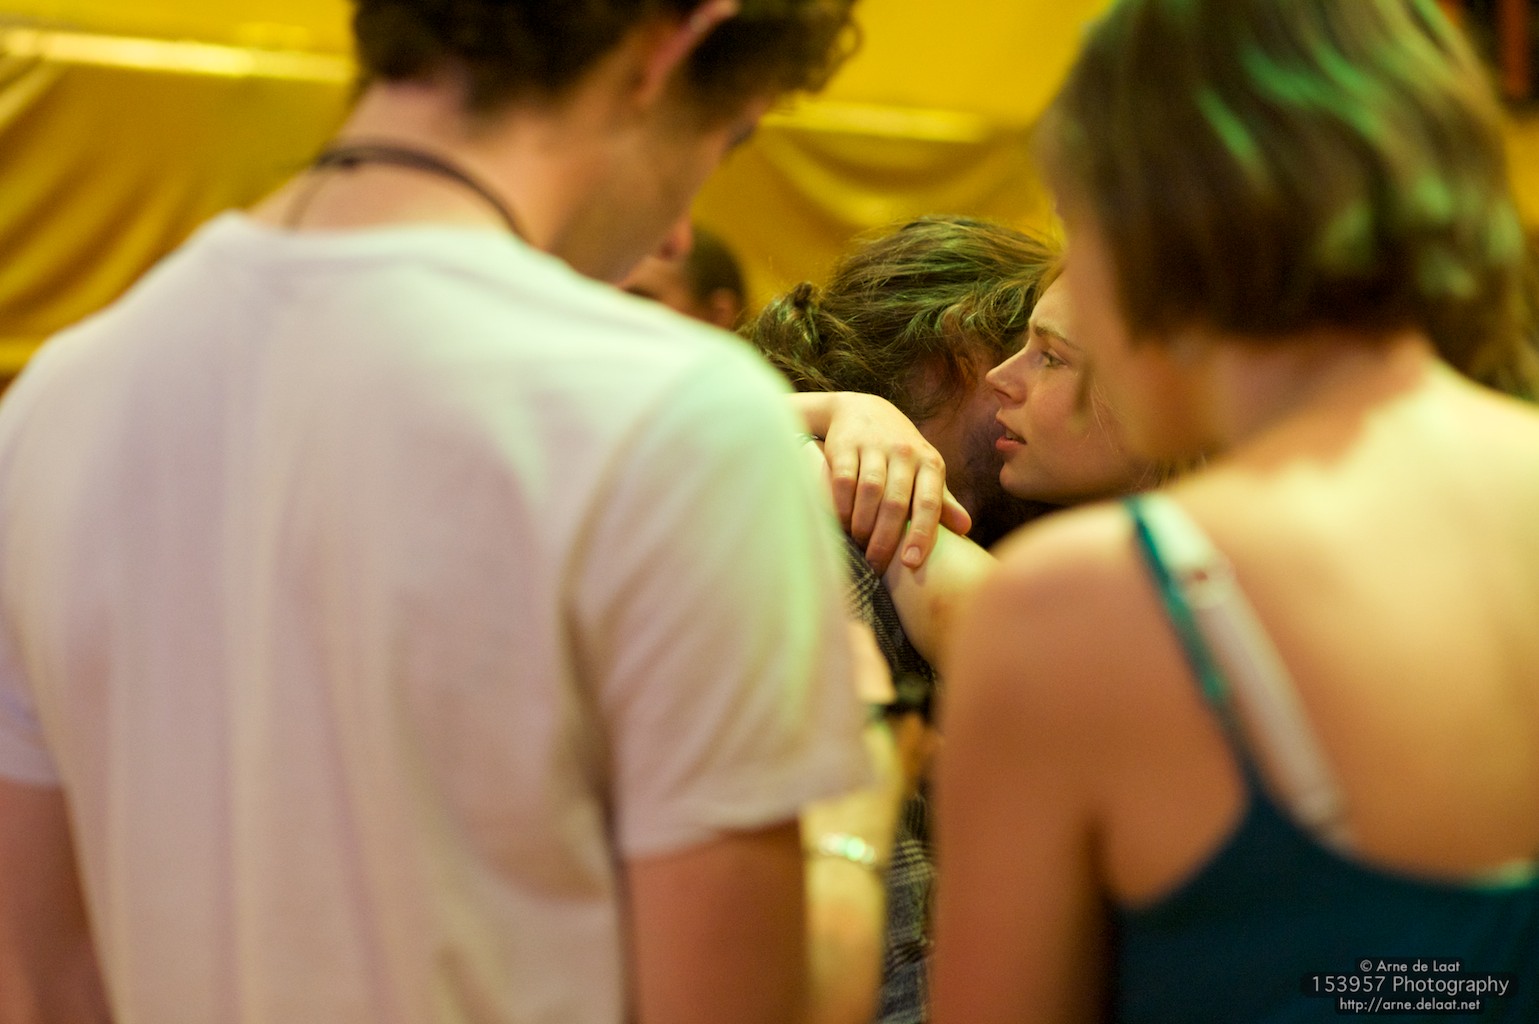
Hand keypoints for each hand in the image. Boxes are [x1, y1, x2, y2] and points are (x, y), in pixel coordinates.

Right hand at [793, 393, 971, 572]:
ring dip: (863, 525)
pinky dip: (841, 507)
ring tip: (859, 545)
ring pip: (870, 492)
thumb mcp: (924, 470)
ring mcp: (874, 447)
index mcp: (930, 463)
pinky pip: (843, 481)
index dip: (922, 534)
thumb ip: (941, 501)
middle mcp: (905, 452)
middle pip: (896, 503)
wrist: (862, 410)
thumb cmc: (899, 451)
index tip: (911, 563)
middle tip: (876, 565)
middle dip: (885, 539)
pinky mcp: (845, 446)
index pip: (929, 503)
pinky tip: (841, 524)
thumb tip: (966, 529)